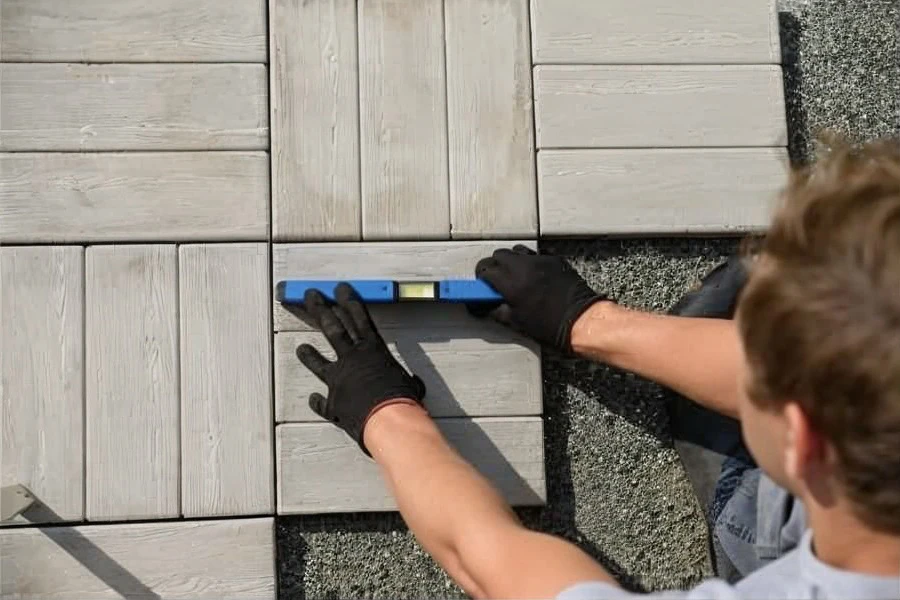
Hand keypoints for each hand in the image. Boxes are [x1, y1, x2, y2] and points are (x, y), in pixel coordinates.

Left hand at [295, 283, 425, 453]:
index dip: (348, 301)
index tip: (339, 289)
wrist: (387, 421)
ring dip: (308, 354)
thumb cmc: (403, 399)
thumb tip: (415, 385)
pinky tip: (313, 399)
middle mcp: (352, 359)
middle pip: (332, 328)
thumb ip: (404, 380)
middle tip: (310, 296)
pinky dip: (317, 400)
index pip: (358, 318)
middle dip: (320, 309)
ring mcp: (338, 379)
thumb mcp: (409, 383)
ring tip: (301, 347)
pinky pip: (320, 401)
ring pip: (317, 362)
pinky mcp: (332, 401)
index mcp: (373, 349)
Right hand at [473, 245, 604, 352]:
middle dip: (495, 266)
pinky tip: (534, 275)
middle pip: (500, 255)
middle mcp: (524, 267)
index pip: (486, 269)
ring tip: (515, 276)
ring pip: (517, 250)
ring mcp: (541, 261)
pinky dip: (530, 262)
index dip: (482, 277)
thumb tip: (489, 307)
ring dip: (512, 260)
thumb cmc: (551, 326)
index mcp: (511, 284)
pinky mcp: (555, 260)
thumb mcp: (518, 323)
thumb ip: (498, 311)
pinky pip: (536, 254)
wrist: (581, 321)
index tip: (483, 285)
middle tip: (497, 280)